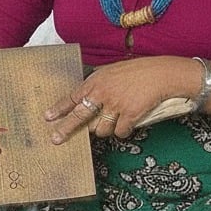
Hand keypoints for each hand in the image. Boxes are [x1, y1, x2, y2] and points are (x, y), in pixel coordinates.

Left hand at [45, 58, 178, 143]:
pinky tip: (127, 125)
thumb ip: (97, 82)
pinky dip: (122, 132)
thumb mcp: (111, 71)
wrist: (162, 73)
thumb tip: (86, 93)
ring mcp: (115, 105)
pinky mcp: (130, 115)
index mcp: (95, 82)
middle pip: (79, 116)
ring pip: (100, 129)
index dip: (59, 109)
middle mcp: (102, 94)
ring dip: (104, 130)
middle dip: (66, 129)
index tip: (48, 117)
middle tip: (56, 139)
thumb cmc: (138, 71)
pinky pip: (120, 132)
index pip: (72, 97)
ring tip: (111, 122)